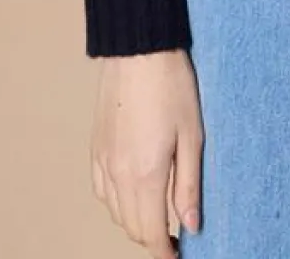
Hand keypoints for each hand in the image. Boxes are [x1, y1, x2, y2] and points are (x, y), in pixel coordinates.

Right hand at [90, 49, 203, 255]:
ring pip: (115, 213)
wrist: (139, 51)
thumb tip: (192, 226)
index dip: (163, 253)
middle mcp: (119, 175)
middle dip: (152, 239)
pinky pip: (102, 192)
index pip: (151, 233)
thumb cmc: (172, 87)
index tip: (178, 255)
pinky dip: (117, 203)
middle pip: (132, 228)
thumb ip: (189, 185)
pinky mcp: (96, 149)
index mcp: (146, 174)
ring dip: (135, 222)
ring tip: (158, 214)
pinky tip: (133, 193)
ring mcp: (103, 162)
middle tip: (175, 235)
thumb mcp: (192, 135)